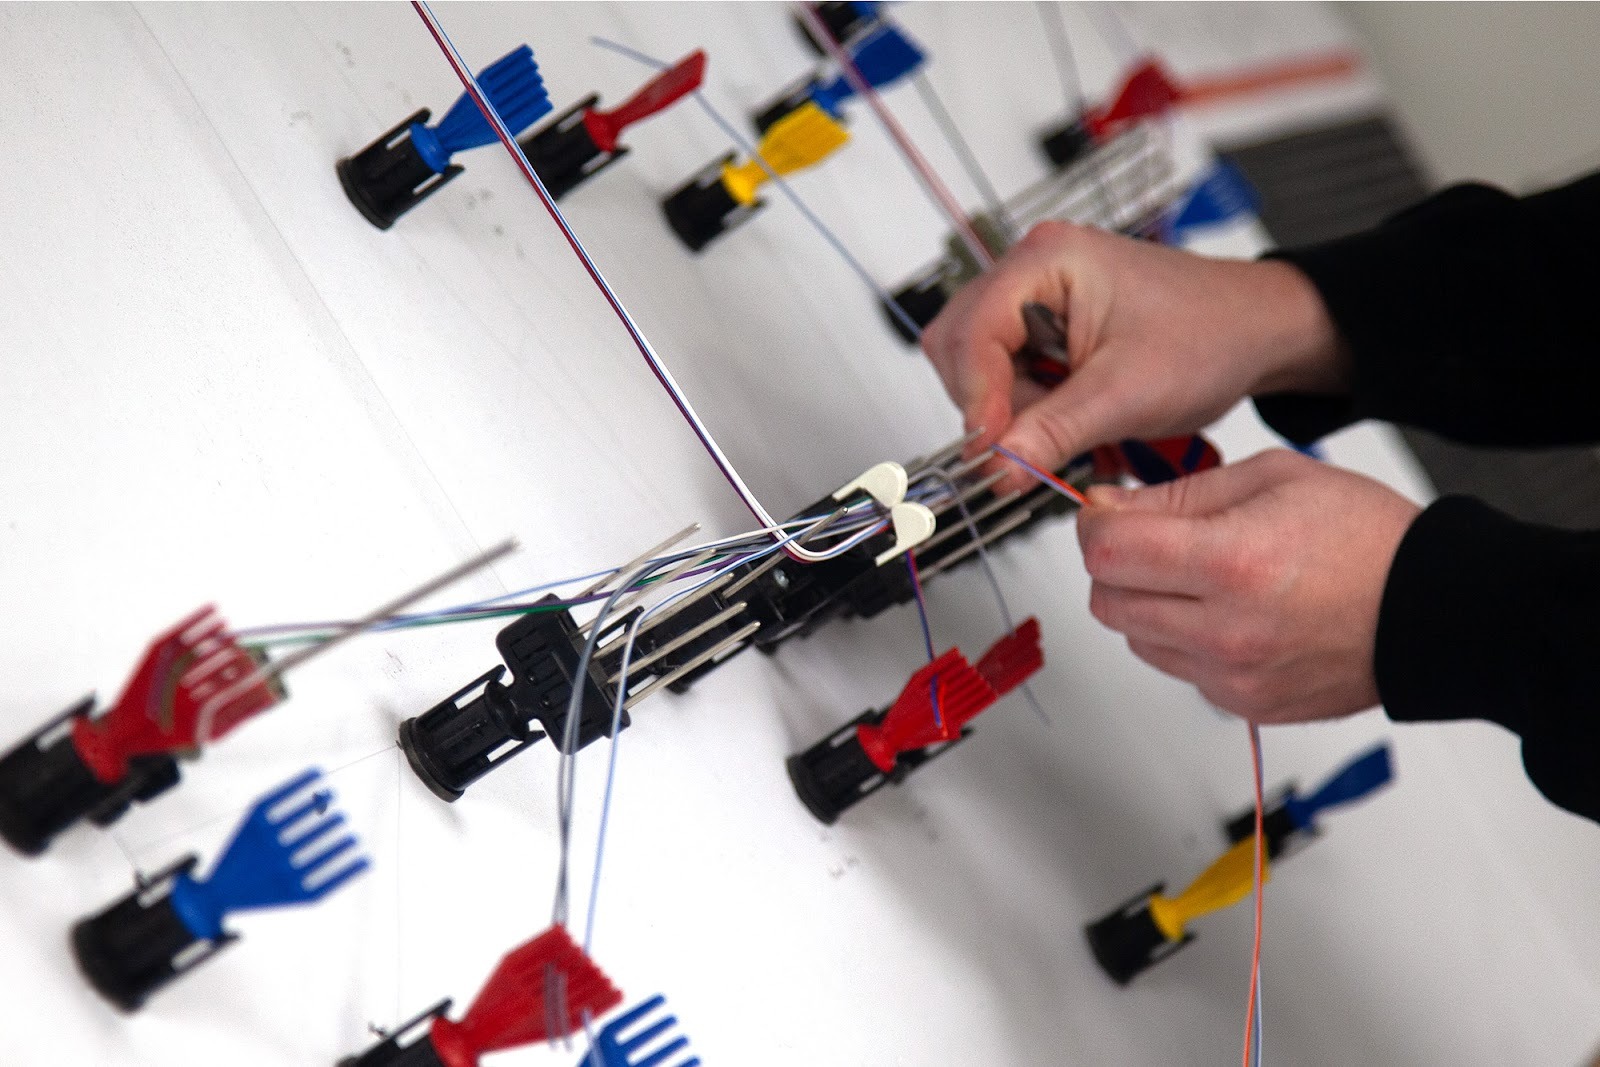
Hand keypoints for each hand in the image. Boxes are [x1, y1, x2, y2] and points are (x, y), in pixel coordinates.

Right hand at [920, 221, 1347, 493]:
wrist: (1255, 330)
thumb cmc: (1209, 334)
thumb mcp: (1127, 394)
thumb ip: (1052, 432)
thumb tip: (996, 468)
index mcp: (1046, 260)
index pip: (973, 334)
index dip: (977, 398)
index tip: (991, 451)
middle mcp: (1032, 270)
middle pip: (961, 347)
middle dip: (990, 404)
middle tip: (1028, 444)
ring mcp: (1036, 297)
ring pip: (978, 366)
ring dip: (1010, 409)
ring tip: (1068, 426)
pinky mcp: (1046, 326)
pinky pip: (1007, 374)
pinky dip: (1028, 407)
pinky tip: (1070, 417)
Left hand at [1075, 450, 1420, 723]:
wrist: (1435, 610)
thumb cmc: (1368, 539)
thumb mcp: (1271, 478)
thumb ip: (1178, 494)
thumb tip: (1107, 506)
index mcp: (1232, 564)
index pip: (1107, 552)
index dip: (1094, 524)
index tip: (1107, 511)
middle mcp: (1226, 630)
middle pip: (1106, 601)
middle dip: (1114, 564)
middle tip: (1153, 540)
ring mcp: (1234, 677)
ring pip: (1135, 638)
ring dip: (1147, 602)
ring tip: (1203, 575)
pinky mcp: (1245, 706)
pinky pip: (1178, 668)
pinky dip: (1185, 638)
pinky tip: (1231, 612)